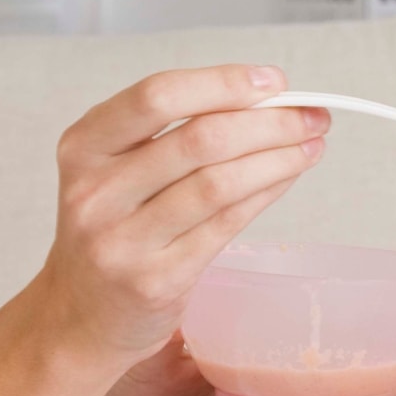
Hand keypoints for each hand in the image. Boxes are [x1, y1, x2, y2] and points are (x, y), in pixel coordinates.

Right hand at [39, 63, 329, 364]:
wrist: (82, 313)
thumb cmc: (118, 224)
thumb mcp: (120, 168)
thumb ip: (178, 130)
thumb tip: (271, 99)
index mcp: (84, 146)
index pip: (158, 97)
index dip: (223, 83)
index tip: (273, 81)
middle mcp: (96, 192)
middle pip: (201, 139)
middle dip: (271, 123)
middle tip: (313, 116)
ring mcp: (123, 240)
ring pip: (220, 182)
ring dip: (280, 158)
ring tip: (313, 144)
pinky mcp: (157, 279)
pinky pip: (228, 223)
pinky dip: (268, 191)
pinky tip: (289, 176)